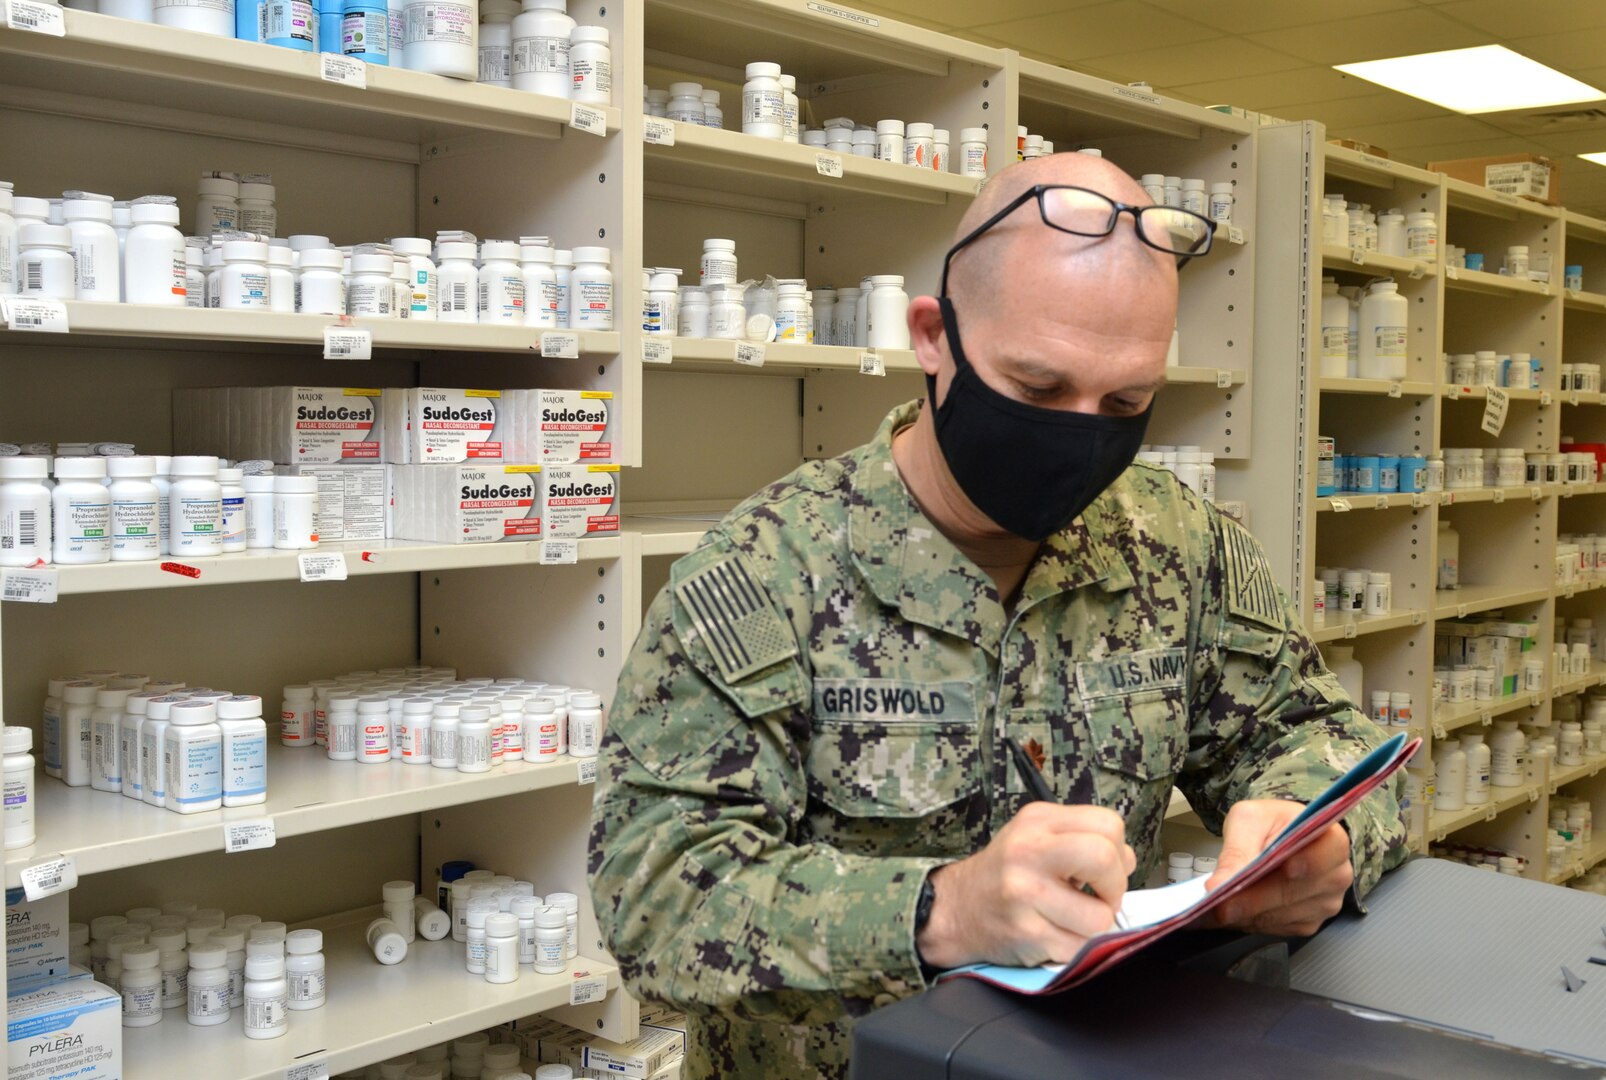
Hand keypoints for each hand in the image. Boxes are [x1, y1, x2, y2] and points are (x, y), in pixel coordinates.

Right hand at [916, 803, 1135, 969]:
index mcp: (1038, 821)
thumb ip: (1082, 839)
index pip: (1108, 824)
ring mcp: (1025, 894)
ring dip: (1095, 925)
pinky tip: (1055, 934)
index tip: (1101, 870)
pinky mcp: (1026, 933)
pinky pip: (1079, 947)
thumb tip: (1127, 861)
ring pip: (1100, 916)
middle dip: (1115, 887)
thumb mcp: (1036, 837)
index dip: (1118, 852)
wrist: (956, 909)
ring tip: (1071, 918)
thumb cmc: (1005, 873)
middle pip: (1105, 858)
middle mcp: (1028, 851)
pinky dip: (1076, 947)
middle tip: (1099, 897)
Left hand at [1204, 799, 1350, 936]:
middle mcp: (1336, 875)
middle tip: (1220, 905)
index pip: (1323, 854)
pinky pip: (1277, 928)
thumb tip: (1221, 884)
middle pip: (1294, 892)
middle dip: (1253, 900)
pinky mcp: (1308, 922)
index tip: (1279, 870)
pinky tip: (1230, 914)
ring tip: (1215, 910)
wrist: (1278, 837)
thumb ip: (1238, 848)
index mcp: (1331, 840)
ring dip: (1248, 915)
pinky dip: (1250, 922)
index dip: (1304, 862)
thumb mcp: (1249, 820)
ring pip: (1282, 915)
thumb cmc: (1270, 824)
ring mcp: (1325, 903)